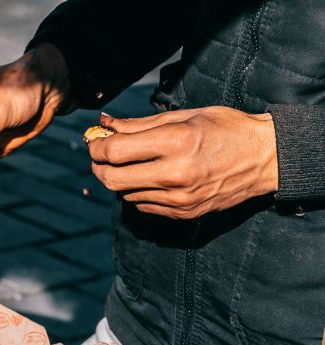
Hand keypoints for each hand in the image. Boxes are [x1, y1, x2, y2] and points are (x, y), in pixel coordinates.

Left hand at [88, 107, 277, 218]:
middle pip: (112, 178)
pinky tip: (148, 177)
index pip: (115, 152)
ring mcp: (178, 199)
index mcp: (176, 143)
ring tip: (129, 163)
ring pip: (125, 193)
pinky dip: (136, 191)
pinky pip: (142, 205)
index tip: (94, 141)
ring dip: (118, 178)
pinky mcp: (182, 213)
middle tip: (100, 155)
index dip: (97, 146)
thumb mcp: (185, 116)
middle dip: (99, 166)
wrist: (265, 158)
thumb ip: (140, 125)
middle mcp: (175, 175)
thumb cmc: (226, 128)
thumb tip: (104, 124)